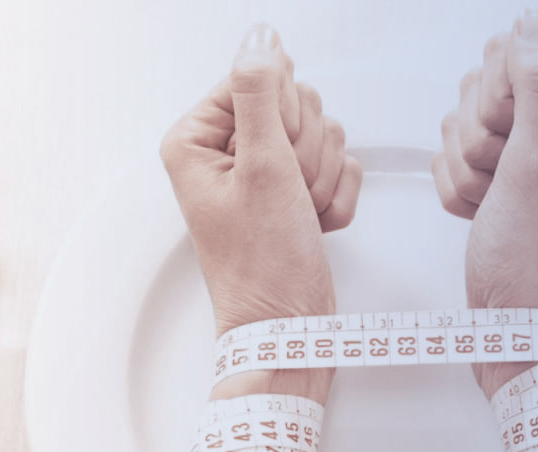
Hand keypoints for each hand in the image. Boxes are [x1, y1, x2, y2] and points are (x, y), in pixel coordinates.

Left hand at [160, 25, 362, 402]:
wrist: (289, 326)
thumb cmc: (263, 263)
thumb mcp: (262, 168)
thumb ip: (261, 93)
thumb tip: (261, 39)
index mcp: (197, 139)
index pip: (258, 79)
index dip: (281, 115)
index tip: (276, 156)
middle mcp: (228, 152)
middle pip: (295, 104)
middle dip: (306, 153)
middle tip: (288, 193)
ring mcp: (266, 173)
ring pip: (324, 135)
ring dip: (324, 179)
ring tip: (300, 216)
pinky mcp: (297, 193)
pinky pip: (339, 168)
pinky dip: (336, 199)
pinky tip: (315, 226)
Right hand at [433, 10, 537, 396]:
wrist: (513, 324)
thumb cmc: (533, 258)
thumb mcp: (535, 166)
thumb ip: (534, 86)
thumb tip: (532, 23)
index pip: (515, 62)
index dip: (498, 104)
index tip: (510, 147)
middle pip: (482, 91)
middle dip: (477, 141)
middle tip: (502, 184)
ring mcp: (520, 159)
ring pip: (458, 126)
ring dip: (464, 171)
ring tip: (493, 207)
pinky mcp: (492, 181)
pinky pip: (448, 160)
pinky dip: (456, 191)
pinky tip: (480, 218)